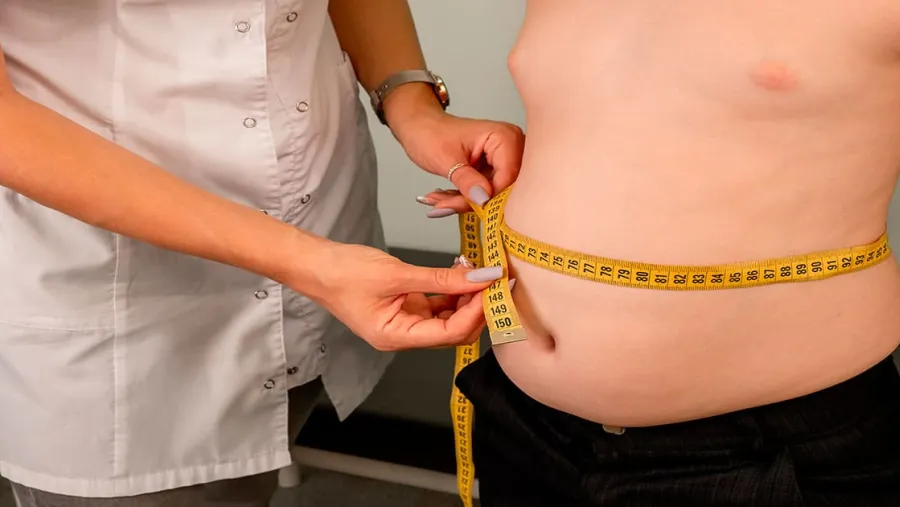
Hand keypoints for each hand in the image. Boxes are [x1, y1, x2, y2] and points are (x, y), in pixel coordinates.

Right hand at [295, 241, 501, 351]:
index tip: (494, 289)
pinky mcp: (406, 306)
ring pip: (448, 317)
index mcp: (396, 337)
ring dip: (466, 297)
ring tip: (477, 271)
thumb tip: (479, 278)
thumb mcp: (396, 273)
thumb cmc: (342, 273)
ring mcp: (405, 322)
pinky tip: (461, 272)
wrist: (314, 265)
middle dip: (476, 307)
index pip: (450, 334)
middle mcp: (403, 336)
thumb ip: (440, 277)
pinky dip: (452, 290)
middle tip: (494, 280)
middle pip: (454, 331)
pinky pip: (438, 304)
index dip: (476, 313)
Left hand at [385, 88, 524, 212]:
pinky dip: (461, 198)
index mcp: (503, 137)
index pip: (508, 176)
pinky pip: (482, 193)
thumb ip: (466, 180)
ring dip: (462, 202)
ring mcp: (500, 161)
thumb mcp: (446, 159)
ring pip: (489, 195)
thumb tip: (483, 199)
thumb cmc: (430, 133)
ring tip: (438, 200)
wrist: (419, 127)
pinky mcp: (490, 172)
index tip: (464, 204)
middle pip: (500, 188)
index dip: (488, 195)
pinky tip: (443, 197)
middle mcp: (508, 148)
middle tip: (444, 205)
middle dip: (470, 201)